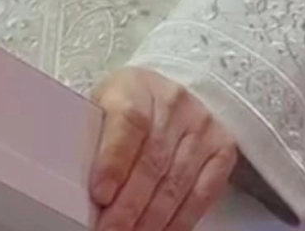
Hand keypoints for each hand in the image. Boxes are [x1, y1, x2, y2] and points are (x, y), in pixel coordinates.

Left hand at [89, 67, 237, 229]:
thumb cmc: (129, 103)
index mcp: (136, 87)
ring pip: (176, 183)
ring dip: (152, 218)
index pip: (129, 122)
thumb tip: (82, 183)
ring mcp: (201, 125)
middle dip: (129, 204)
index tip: (100, 194)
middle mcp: (173, 103)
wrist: (167, 93)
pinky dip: (180, 220)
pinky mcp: (221, 148)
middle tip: (111, 228)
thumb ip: (96, 137)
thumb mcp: (102, 105)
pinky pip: (202, 194)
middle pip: (152, 161)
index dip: (114, 161)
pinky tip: (161, 230)